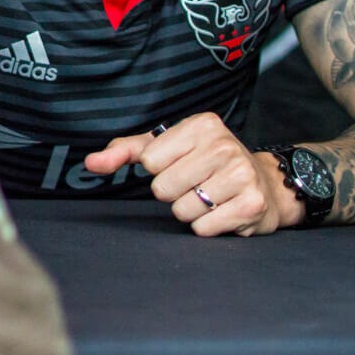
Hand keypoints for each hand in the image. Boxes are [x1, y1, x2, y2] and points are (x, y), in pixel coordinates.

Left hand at [84, 112, 295, 235]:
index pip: (150, 160)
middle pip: (163, 188)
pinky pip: (202, 229)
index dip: (159, 169)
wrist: (264, 183)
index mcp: (201, 125)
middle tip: (196, 183)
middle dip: (173, 192)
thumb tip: (90, 162)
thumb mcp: (166, 148)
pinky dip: (207, 226)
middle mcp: (223, 146)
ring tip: (211, 196)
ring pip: (182, 211)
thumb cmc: (205, 163)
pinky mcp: (251, 205)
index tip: (180, 163)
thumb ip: (125, 151)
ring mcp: (240, 175)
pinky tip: (223, 210)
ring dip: (190, 211)